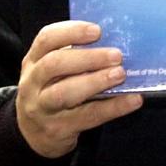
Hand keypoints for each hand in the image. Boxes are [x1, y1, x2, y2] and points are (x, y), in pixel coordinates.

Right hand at [16, 21, 142, 157]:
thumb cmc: (52, 91)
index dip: (71, 32)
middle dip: (87, 58)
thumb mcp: (53, 72)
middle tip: (116, 55)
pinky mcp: (58, 129)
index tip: (97, 31)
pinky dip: (113, 107)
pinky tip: (132, 100)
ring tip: (120, 74)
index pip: (46, 39)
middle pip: (53, 65)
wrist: (33, 134)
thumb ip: (75, 57)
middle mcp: (32, 82)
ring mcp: (42, 108)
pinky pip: (88, 116)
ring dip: (95, 82)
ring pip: (64, 93)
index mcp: (34, 61)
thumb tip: (115, 44)